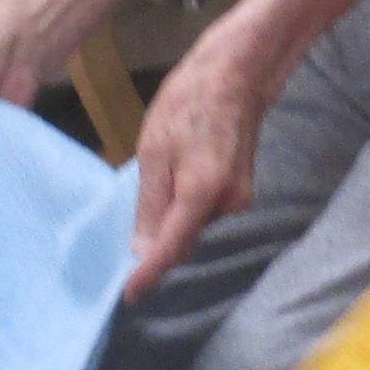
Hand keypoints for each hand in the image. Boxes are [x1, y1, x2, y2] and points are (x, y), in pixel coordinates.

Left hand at [124, 37, 271, 290]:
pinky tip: (178, 169)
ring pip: (193, 224)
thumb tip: (143, 251)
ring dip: (171, 216)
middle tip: (128, 225)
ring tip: (160, 171)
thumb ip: (150, 204)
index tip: (128, 296)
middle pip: (183, 240)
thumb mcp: (155, 150)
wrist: (238, 73)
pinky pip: (204, 210)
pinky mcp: (241, 191)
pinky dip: (186, 203)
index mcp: (202, 193)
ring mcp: (239, 198)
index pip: (172, 249)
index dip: (149, 275)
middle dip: (157, 241)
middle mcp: (227, 205)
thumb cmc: (190, 101)